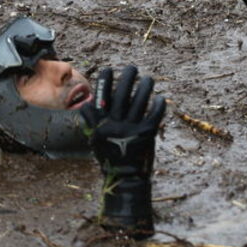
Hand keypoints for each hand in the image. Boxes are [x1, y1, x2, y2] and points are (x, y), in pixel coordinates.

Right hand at [81, 66, 165, 237]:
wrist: (124, 178)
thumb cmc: (110, 155)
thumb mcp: (95, 139)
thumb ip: (91, 121)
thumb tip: (86, 103)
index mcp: (101, 124)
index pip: (101, 96)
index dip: (105, 81)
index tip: (109, 68)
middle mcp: (115, 124)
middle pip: (122, 93)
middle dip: (127, 77)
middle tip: (132, 67)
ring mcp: (132, 128)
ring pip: (140, 100)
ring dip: (145, 86)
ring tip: (148, 79)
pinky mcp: (148, 133)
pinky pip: (155, 113)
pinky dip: (158, 104)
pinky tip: (159, 98)